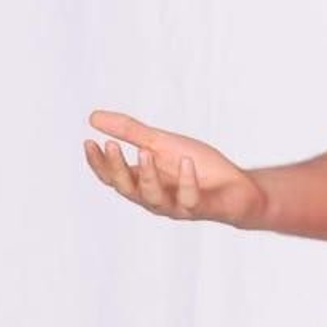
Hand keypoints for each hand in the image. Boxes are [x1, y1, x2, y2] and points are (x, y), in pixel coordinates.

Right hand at [83, 110, 266, 227]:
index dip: (99, 162)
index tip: (89, 141)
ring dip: (148, 176)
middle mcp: (154, 198)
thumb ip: (130, 132)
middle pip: (127, 188)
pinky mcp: (200, 208)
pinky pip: (189, 198)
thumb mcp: (162, 143)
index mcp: (143, 182)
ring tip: (145, 152)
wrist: (238, 187)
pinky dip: (187, 181)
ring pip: (154, 198)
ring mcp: (176, 205)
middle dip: (116, 168)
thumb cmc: (199, 166)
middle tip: (110, 145)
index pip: (112, 177)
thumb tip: (93, 117)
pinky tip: (186, 162)